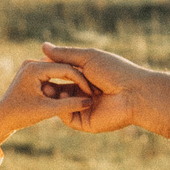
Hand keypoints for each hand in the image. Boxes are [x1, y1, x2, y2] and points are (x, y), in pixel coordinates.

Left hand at [0, 58, 104, 153]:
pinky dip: (64, 82)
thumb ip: (69, 106)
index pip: (65, 69)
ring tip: (87, 91)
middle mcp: (32, 63)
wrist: (1, 118)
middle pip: (63, 67)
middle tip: (94, 89)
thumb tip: (89, 102)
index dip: (81, 80)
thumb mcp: (47, 110)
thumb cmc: (21, 115)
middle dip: (78, 78)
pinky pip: (54, 74)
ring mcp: (32, 66)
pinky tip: (77, 90)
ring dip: (72, 80)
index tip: (92, 92)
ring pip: (59, 70)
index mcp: (34, 68)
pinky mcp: (33, 72)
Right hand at [37, 42, 169, 143]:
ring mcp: (85, 109)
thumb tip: (42, 46)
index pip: (61, 76)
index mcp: (86, 78)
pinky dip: (63, 109)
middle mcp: (84, 94)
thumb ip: (65, 54)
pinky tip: (64, 100)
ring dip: (54, 97)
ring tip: (49, 90)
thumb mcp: (88, 58)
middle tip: (39, 82)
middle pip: (59, 91)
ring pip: (61, 105)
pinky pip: (68, 118)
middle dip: (48, 87)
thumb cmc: (114, 71)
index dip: (49, 72)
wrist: (133, 92)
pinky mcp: (86, 123)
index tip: (36, 67)